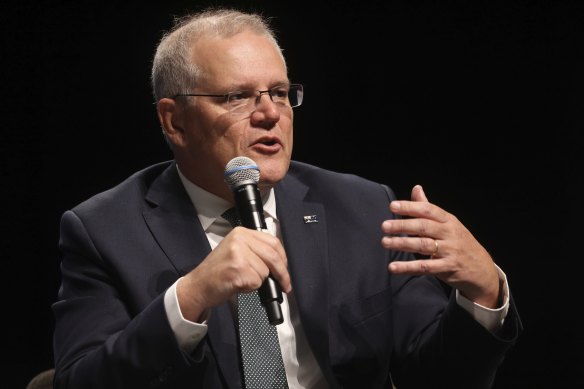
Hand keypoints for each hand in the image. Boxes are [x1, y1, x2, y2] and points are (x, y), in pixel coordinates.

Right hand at [177, 227, 291, 321]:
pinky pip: (257, 282)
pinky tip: (238, 284)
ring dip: (259, 281)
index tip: (285, 269)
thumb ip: (256, 250)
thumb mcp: (237, 251)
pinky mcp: (237, 269)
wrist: (198, 285)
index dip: (283, 258)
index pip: (273, 242)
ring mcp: (238, 254)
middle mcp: (240, 240)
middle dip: (282, 273)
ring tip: (243, 280)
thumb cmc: (218, 271)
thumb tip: (280, 261)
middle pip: (273, 256)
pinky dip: (251, 288)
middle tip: (284, 284)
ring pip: (265, 271)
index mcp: (241, 232)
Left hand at [381, 185, 500, 307]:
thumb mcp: (448, 224)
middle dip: (403, 225)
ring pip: (423, 245)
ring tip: (385, 242)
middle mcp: (450, 234)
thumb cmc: (459, 243)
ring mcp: (450, 251)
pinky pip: (425, 267)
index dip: (410, 207)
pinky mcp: (448, 268)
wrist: (482, 269)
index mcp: (448, 220)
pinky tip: (393, 267)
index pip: (428, 210)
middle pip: (424, 227)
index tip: (393, 206)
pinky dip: (408, 267)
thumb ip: (428, 208)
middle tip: (384, 226)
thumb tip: (416, 188)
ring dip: (402, 244)